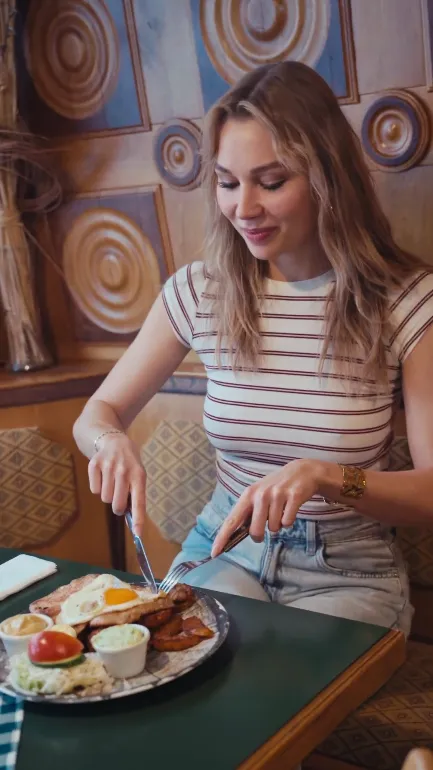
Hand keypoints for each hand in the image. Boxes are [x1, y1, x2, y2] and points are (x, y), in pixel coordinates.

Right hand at [88, 433, 146, 536]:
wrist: (113, 440)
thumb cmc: (129, 463)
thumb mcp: (138, 474)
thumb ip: (135, 494)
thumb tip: (132, 519)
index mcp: (139, 475)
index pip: (139, 501)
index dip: (139, 519)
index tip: (138, 534)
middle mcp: (124, 470)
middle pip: (117, 504)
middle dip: (118, 506)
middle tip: (119, 498)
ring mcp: (108, 466)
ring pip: (104, 498)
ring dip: (108, 495)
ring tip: (112, 482)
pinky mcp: (94, 464)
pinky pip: (94, 490)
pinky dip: (98, 487)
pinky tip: (103, 476)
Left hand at [211, 459, 330, 556]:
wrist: (302, 471)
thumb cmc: (276, 488)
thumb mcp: (259, 495)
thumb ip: (248, 513)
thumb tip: (235, 536)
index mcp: (248, 495)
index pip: (232, 520)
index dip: (222, 538)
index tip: (214, 553)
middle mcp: (260, 494)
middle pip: (255, 531)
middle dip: (260, 535)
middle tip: (266, 524)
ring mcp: (277, 494)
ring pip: (274, 528)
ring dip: (278, 524)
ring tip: (281, 510)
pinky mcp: (294, 496)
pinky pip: (288, 523)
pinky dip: (289, 521)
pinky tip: (290, 508)